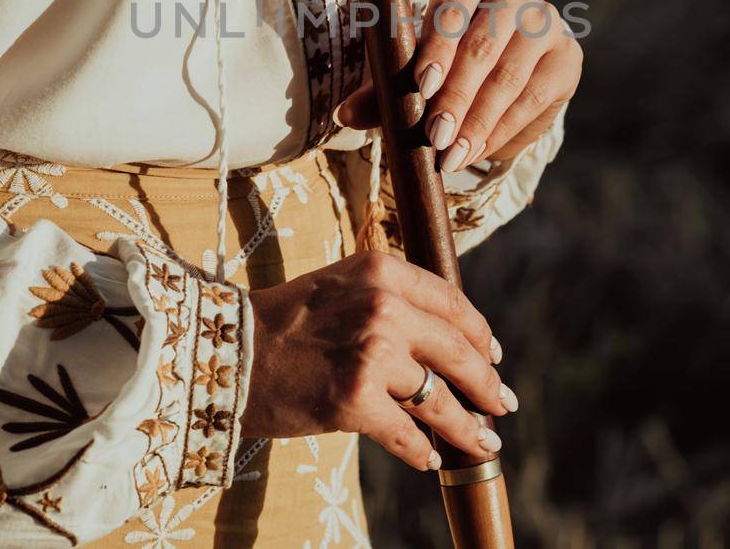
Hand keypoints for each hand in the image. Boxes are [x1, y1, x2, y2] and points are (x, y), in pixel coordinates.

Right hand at [241, 250, 514, 470]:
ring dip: (467, 426)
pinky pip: (407, 433)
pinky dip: (421, 450)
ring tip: (484, 442)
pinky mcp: (356, 400)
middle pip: (457, 352)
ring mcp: (372, 355)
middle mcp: (384, 308)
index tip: (493, 354)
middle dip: (486, 384)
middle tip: (501, 403)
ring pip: (440, 399)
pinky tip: (428, 458)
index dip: (480, 334)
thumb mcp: (340, 287)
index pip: (453, 303)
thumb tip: (444, 340)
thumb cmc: (283, 323)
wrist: (228, 352)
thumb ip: (390, 299)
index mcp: (382, 272)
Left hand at [338, 0, 581, 169]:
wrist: (501, 60)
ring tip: (452, 156)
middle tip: (435, 138)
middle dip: (456, 98)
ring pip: (510, 76)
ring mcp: (546, 21)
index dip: (437, 47)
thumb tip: (345, 114)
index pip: (451, 7)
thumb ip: (382, 88)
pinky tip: (479, 150)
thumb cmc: (443, 57)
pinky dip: (505, 130)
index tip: (422, 88)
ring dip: (479, 122)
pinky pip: (536, 97)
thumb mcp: (410, 66)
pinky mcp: (567, 56)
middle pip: (482, 46)